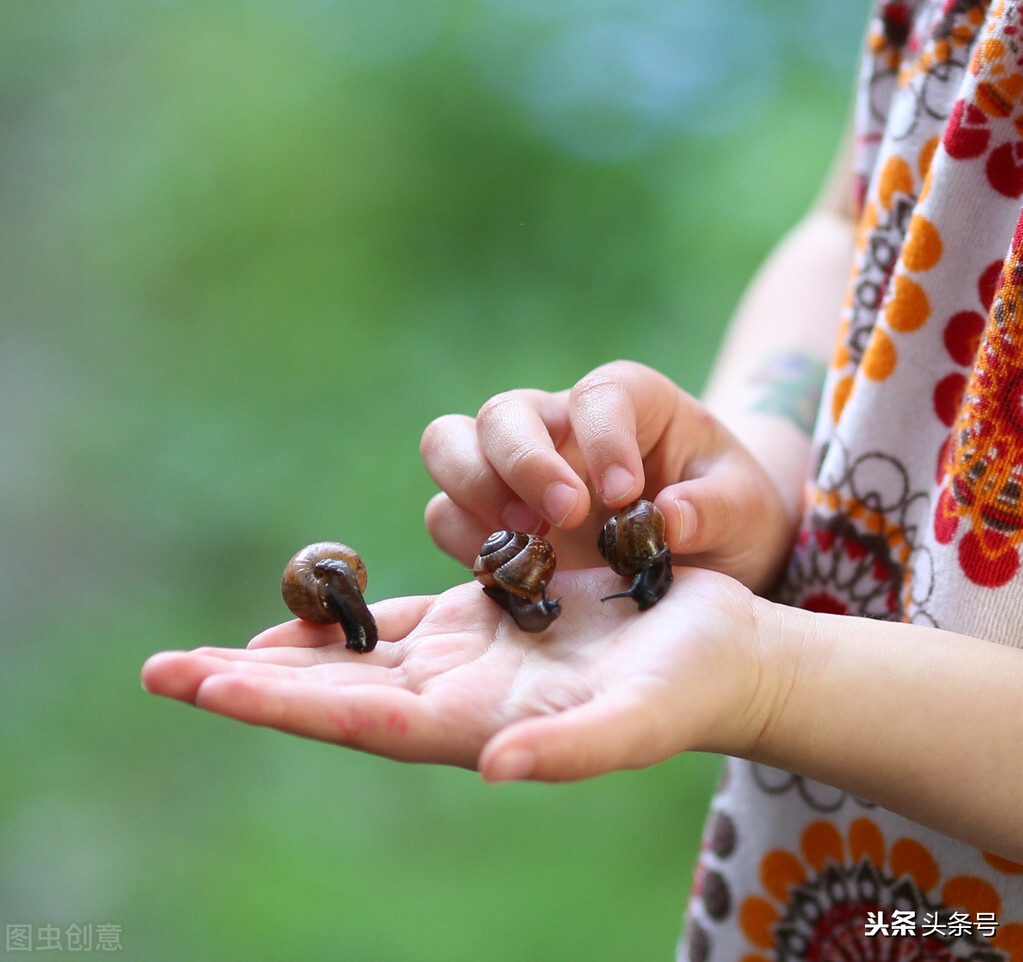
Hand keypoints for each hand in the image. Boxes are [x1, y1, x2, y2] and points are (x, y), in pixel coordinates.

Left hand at [141, 567, 768, 780]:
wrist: (716, 656)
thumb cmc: (689, 690)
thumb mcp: (639, 719)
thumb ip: (572, 750)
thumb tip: (495, 769)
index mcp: (476, 724)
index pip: (358, 716)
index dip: (281, 702)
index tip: (203, 686)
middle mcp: (456, 697)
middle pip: (332, 692)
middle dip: (249, 685)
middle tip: (160, 674)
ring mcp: (466, 659)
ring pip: (352, 658)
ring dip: (279, 655)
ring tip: (203, 656)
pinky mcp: (485, 621)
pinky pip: (397, 622)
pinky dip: (345, 621)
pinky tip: (306, 612)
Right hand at [420, 360, 793, 590]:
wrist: (702, 552)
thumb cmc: (724, 513)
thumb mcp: (745, 508)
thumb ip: (716, 508)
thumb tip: (669, 520)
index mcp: (625, 402)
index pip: (597, 397)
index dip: (605, 438)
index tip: (629, 495)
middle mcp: (557, 426)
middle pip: (503, 413)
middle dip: (522, 461)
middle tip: (566, 516)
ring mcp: (514, 470)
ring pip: (449, 446)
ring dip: (473, 490)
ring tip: (528, 542)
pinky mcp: (490, 518)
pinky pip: (446, 515)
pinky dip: (466, 541)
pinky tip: (513, 573)